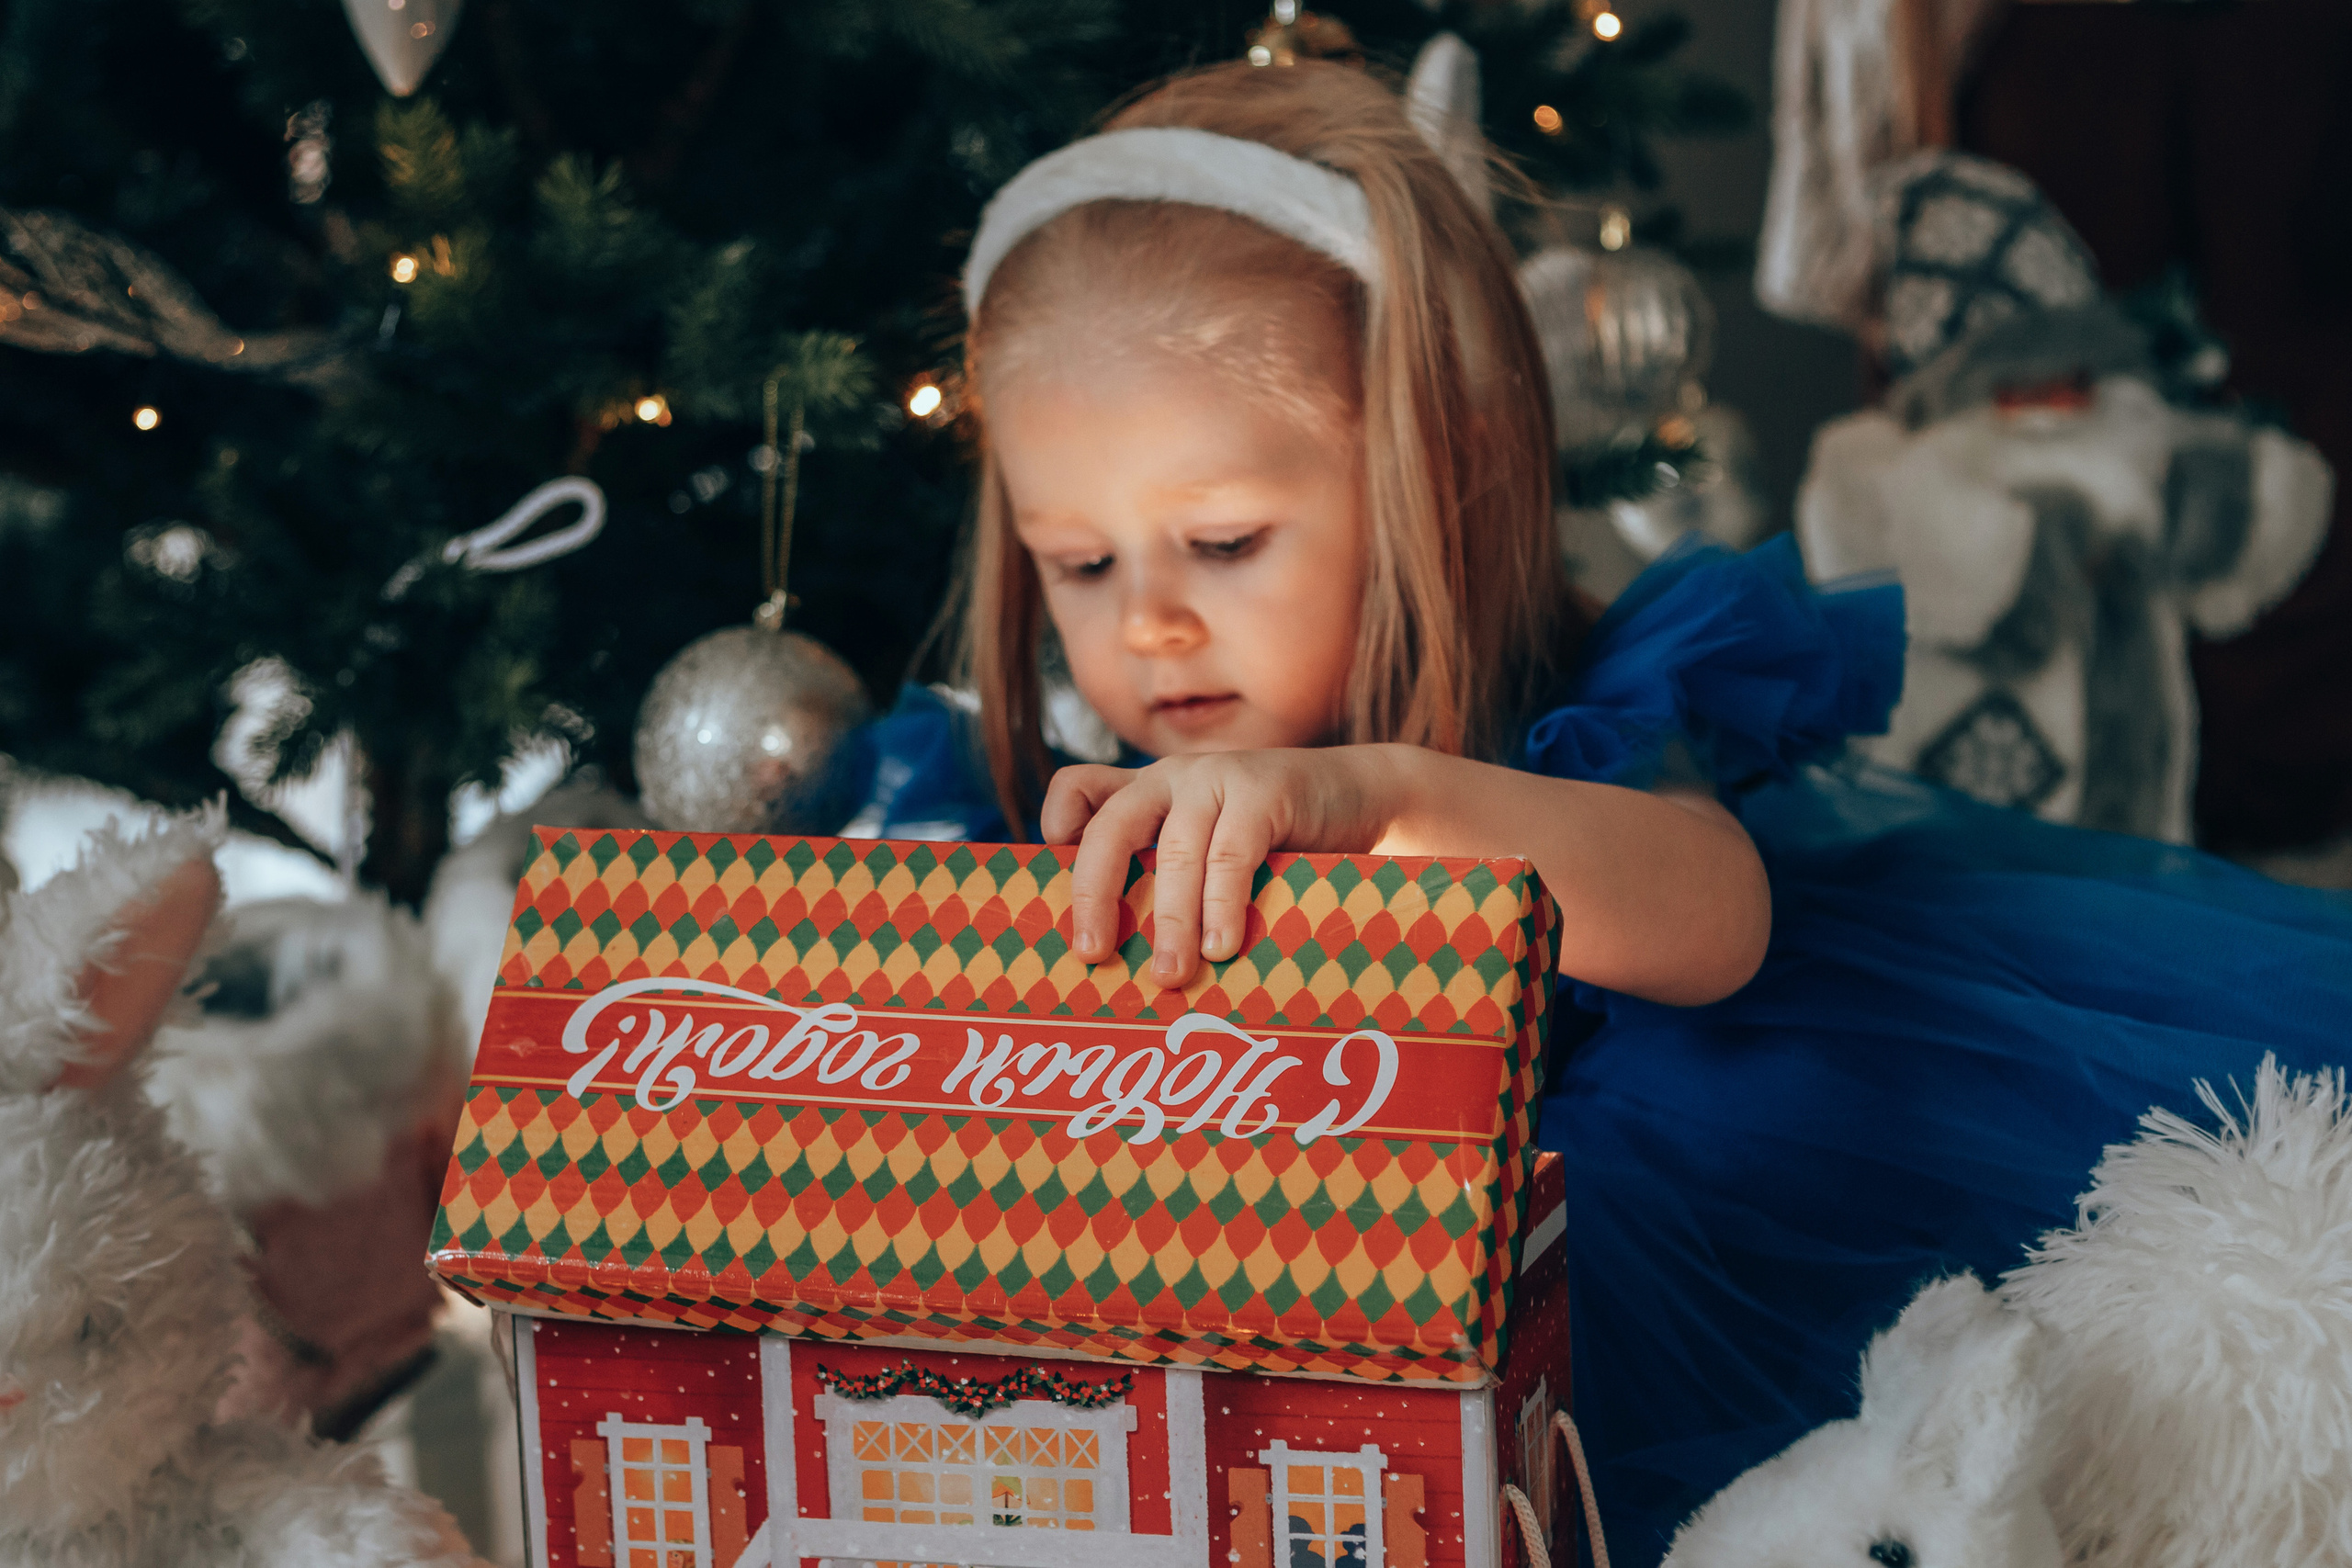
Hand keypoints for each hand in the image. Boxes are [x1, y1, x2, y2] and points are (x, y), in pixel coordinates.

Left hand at [1041, 749, 1395, 988]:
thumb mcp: (1215, 848)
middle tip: (1093, 954)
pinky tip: (1223, 946)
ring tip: (1169, 975)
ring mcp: (1217, 779)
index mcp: (1151, 791)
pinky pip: (1231, 855)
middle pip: (1111, 828)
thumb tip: (1132, 959)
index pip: (1080, 788)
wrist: (1363, 799)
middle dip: (1095, 893)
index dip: (1059, 822)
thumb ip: (1174, 877)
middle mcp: (1173, 778)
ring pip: (1176, 853)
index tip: (1054, 865)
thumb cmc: (1281, 841)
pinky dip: (1223, 905)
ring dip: (1171, 921)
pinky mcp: (1265, 791)